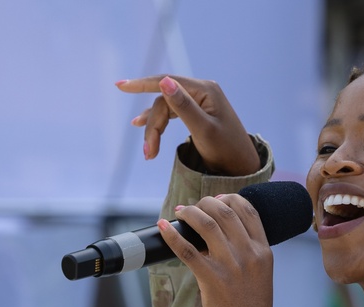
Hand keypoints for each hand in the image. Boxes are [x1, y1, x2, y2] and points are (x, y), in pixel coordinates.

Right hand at [116, 75, 260, 176]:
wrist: (243, 167)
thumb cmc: (227, 151)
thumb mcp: (204, 130)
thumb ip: (183, 107)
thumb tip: (164, 82)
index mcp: (205, 90)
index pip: (167, 82)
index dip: (142, 84)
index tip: (120, 86)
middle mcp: (202, 91)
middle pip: (165, 101)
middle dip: (153, 126)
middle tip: (148, 153)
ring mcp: (200, 101)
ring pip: (166, 109)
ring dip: (154, 128)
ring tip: (148, 151)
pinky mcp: (198, 112)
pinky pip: (172, 113)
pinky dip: (159, 123)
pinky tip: (143, 125)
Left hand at [157, 194, 272, 306]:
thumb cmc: (251, 305)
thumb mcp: (260, 273)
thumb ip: (248, 251)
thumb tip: (219, 230)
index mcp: (263, 251)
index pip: (249, 211)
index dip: (231, 198)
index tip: (217, 199)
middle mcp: (249, 254)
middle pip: (225, 212)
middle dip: (206, 203)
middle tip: (194, 207)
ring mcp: (230, 265)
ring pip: (206, 224)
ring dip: (190, 213)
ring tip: (180, 213)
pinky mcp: (211, 279)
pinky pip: (187, 250)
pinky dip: (172, 235)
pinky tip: (163, 227)